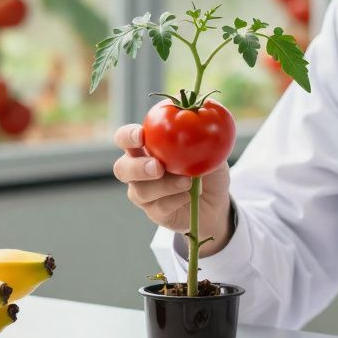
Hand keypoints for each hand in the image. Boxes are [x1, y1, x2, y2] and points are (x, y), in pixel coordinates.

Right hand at [111, 123, 233, 256]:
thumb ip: (200, 138)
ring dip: (164, 186)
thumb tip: (200, 125)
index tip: (141, 135)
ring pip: (140, 191)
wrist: (216, 200)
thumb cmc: (207, 167)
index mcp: (145, 147)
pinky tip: (188, 196)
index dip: (128, 136)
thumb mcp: (209, 149)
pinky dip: (175, 200)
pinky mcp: (154, 212)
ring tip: (187, 182)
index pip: (125, 138)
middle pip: (121, 168)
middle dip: (137, 167)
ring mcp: (144, 192)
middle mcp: (138, 169)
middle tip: (157, 167)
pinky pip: (158, 207)